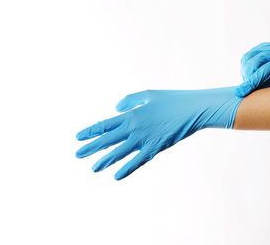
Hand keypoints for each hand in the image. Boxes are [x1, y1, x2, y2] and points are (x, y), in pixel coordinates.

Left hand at [76, 87, 242, 179]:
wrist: (192, 109)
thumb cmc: (172, 100)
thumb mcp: (149, 94)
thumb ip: (130, 100)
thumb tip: (115, 109)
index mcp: (131, 114)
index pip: (105, 125)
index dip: (91, 131)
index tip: (78, 137)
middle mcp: (133, 128)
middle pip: (107, 140)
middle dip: (91, 147)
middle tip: (77, 154)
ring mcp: (143, 139)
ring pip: (119, 152)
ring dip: (105, 160)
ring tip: (93, 168)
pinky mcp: (155, 148)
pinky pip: (137, 161)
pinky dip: (127, 169)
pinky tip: (116, 176)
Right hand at [235, 42, 269, 96]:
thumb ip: (267, 92)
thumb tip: (246, 98)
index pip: (263, 71)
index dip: (250, 83)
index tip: (240, 93)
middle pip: (252, 64)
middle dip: (247, 78)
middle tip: (247, 90)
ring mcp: (269, 46)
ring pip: (247, 59)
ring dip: (245, 73)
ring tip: (250, 83)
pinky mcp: (262, 47)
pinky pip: (247, 57)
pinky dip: (245, 67)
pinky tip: (250, 75)